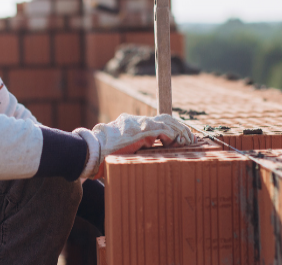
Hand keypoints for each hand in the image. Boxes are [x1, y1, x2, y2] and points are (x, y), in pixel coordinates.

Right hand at [73, 113, 195, 178]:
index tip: (181, 138)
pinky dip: (173, 135)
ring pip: (167, 122)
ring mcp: (138, 124)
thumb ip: (131, 151)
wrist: (90, 153)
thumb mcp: (119, 152)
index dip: (171, 127)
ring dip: (180, 132)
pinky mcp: (141, 131)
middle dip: (180, 128)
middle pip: (165, 118)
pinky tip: (179, 143)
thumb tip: (139, 162)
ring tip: (189, 142)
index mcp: (130, 125)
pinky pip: (163, 130)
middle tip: (190, 139)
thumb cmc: (101, 157)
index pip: (156, 121)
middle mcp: (135, 121)